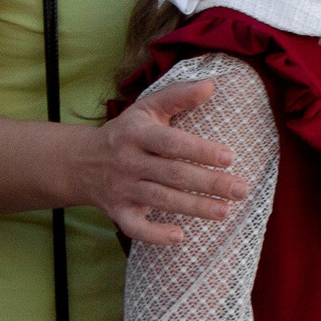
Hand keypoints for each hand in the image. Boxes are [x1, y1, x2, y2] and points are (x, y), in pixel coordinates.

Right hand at [86, 80, 244, 245]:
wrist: (80, 161)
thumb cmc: (127, 132)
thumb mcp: (148, 108)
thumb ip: (178, 96)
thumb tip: (211, 84)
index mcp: (137, 134)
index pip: (171, 143)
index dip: (200, 150)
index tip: (230, 157)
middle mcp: (128, 161)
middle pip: (172, 174)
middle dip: (208, 183)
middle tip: (241, 189)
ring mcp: (122, 188)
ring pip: (160, 200)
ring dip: (194, 207)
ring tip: (225, 212)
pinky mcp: (117, 211)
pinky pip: (134, 227)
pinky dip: (154, 234)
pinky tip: (180, 236)